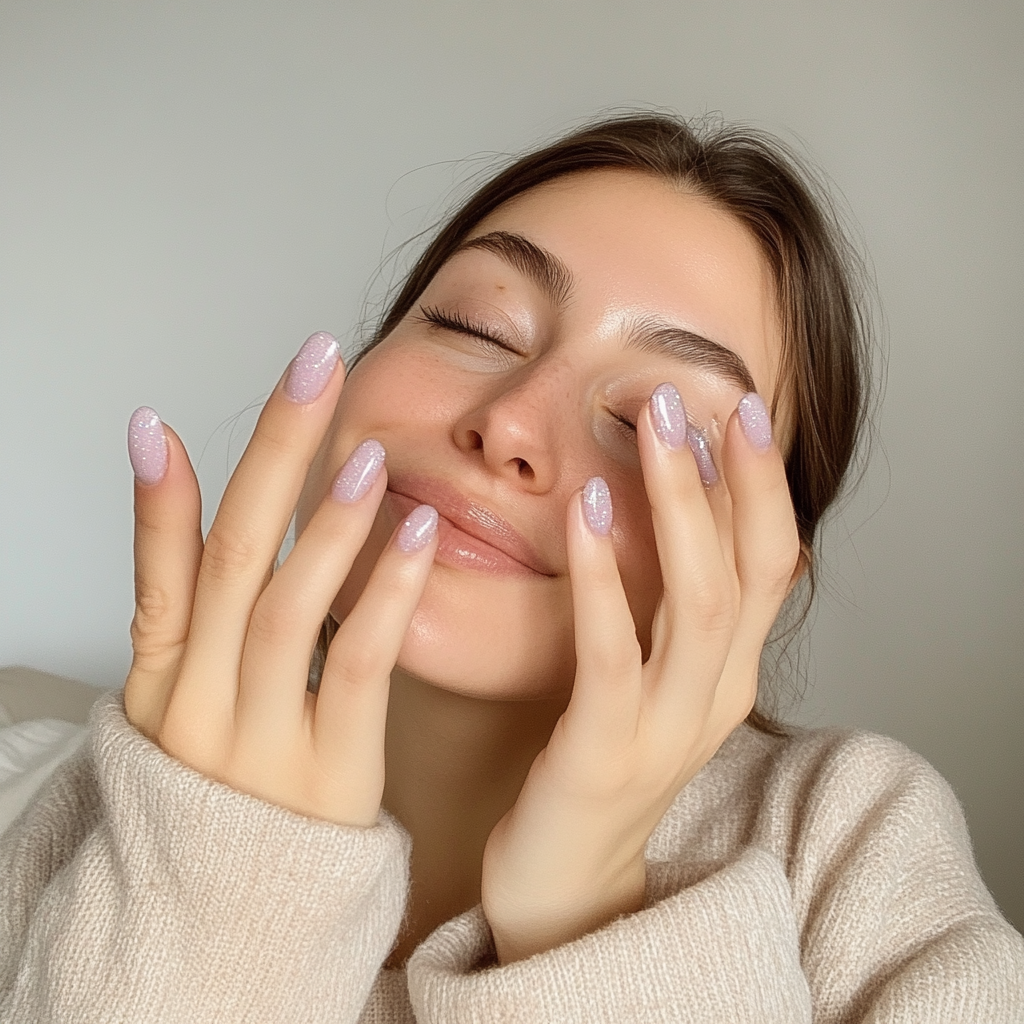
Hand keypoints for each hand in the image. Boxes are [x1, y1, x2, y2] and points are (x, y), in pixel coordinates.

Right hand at [124, 333, 437, 827]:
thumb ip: (202, 620)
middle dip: (273, 453)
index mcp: (166, 683)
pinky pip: (356, 668)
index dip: (158, 494)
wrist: (247, 918)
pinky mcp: (332, 770)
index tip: (162, 418)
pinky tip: (415, 534)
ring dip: (328, 519)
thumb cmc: (232, 794)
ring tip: (367, 446)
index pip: (159, 573)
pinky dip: (384, 595)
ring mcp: (263, 739)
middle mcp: (201, 703)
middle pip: (233, 558)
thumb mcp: (195, 706)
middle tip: (313, 364)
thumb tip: (202, 521)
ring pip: (288, 607)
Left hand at [480, 385, 800, 963]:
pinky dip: (605, 575)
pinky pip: (612, 652)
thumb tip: (659, 510)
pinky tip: (588, 511)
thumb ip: (663, 609)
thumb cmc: (599, 758)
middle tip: (698, 398)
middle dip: (732, 477)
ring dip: (681, 506)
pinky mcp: (604, 751)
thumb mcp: (651, 677)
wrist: (564, 878)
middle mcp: (715, 696)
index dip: (763, 484)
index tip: (740, 407)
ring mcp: (666, 729)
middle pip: (749, 571)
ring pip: (699, 601)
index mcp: (728, 674)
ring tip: (655, 430)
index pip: (770, 564)